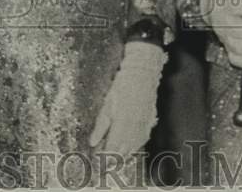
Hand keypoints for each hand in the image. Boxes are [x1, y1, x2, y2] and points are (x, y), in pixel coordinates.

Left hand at [89, 41, 165, 155]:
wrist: (142, 75)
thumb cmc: (122, 87)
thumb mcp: (107, 105)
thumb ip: (100, 126)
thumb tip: (92, 142)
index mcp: (122, 126)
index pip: (112, 151)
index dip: (103, 160)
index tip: (97, 165)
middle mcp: (134, 130)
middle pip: (122, 153)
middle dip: (111, 161)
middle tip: (102, 166)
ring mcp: (143, 127)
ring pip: (132, 150)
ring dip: (122, 157)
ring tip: (113, 160)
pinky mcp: (149, 124)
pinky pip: (141, 142)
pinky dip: (133, 148)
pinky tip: (128, 149)